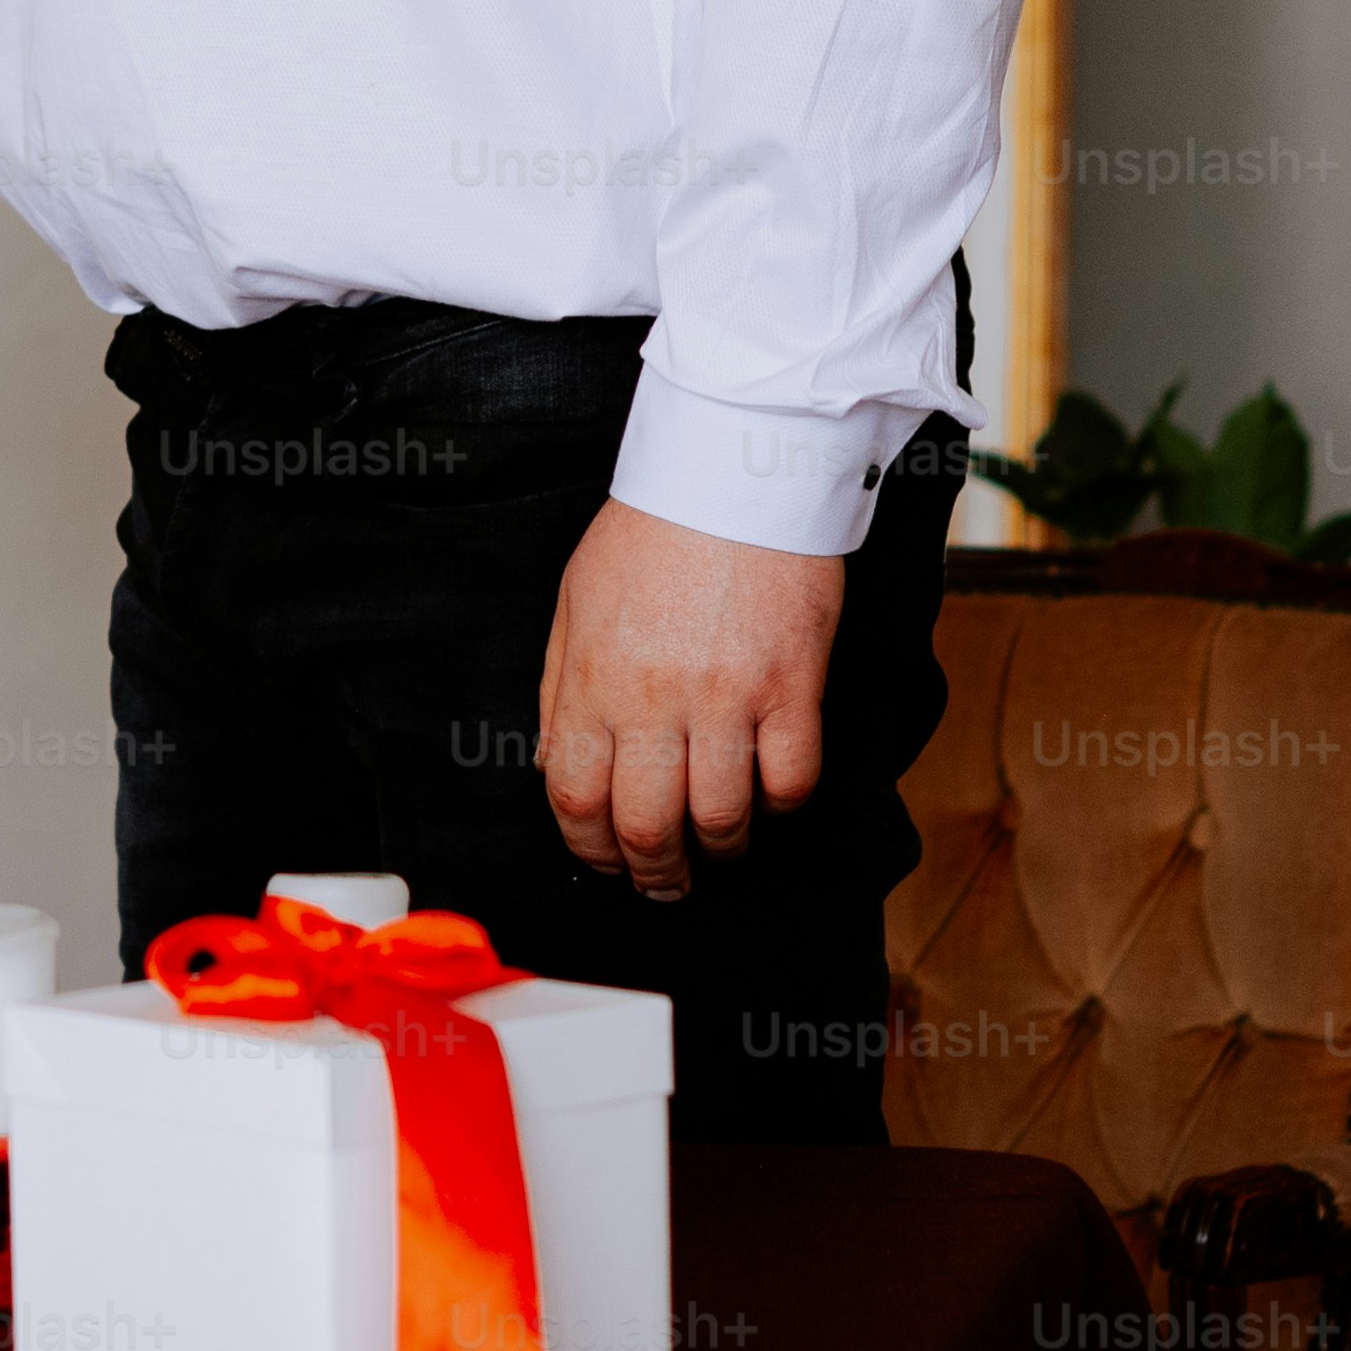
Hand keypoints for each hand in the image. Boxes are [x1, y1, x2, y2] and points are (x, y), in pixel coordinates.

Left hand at [535, 501, 843, 900]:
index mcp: (592, 678)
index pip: (575, 799)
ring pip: (721, 818)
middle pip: (646, 826)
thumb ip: (560, 688)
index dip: (589, 849)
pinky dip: (780, 805)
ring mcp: (727, 695)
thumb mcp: (575, 601)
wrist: (733, 470)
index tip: (607, 861)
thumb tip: (557, 768)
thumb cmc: (653, 530)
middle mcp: (654, 697)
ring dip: (720, 851)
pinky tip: (770, 798)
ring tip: (720, 850)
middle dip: (653, 872)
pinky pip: (791, 780)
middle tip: (665, 881)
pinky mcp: (792, 684)